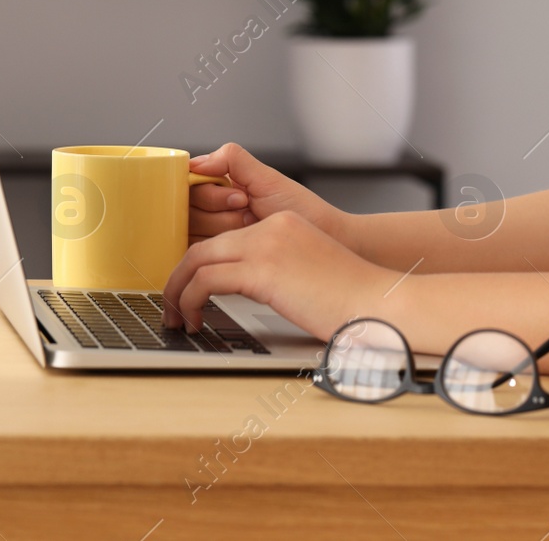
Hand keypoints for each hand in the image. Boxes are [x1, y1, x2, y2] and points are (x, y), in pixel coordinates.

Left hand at [162, 210, 397, 338]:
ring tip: (177, 318)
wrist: (377, 303)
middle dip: (177, 280)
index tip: (188, 292)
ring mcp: (267, 245)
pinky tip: (197, 321)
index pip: (223, 240)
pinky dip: (191, 302)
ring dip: (177, 293)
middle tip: (171, 307)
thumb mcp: (305, 272)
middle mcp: (272, 228)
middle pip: (201, 247)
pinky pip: (206, 280)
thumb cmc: (350, 300)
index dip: (197, 267)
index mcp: (282, 226)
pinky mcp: (264, 269)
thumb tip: (243, 292)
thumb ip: (274, 272)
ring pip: (196, 260)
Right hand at [188, 143, 352, 249]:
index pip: (189, 185)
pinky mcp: (219, 257)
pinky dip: (222, 247)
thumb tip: (196, 161)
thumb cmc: (302, 210)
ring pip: (192, 230)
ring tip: (251, 225)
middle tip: (248, 210)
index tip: (238, 197)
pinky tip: (243, 242)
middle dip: (222, 210)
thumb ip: (232, 160)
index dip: (210, 193)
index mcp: (221, 186)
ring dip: (225, 228)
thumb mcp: (268, 178)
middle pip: (188, 208)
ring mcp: (214, 234)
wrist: (322, 239)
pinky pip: (199, 252)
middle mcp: (213, 209)